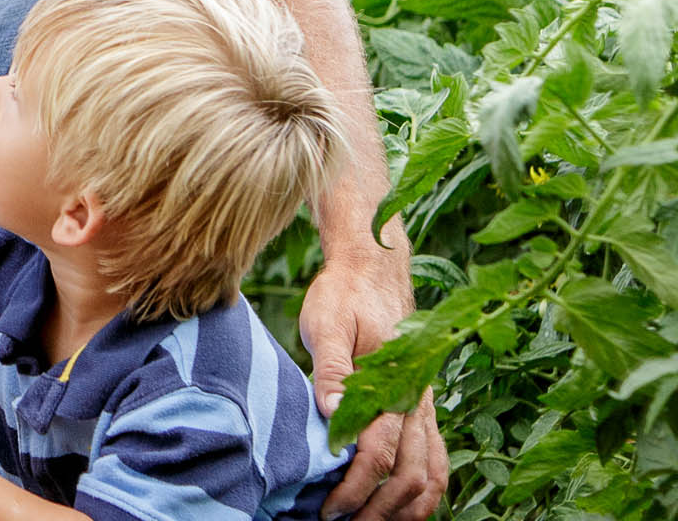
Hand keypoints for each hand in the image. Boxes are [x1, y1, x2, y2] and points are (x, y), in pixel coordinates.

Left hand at [301, 235, 447, 520]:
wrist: (375, 268)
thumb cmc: (344, 294)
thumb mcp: (327, 323)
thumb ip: (331, 370)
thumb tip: (332, 414)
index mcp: (393, 384)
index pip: (380, 454)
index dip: (356, 488)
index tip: (328, 509)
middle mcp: (416, 401)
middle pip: (410, 475)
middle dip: (378, 509)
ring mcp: (424, 407)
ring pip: (432, 474)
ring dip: (405, 508)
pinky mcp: (423, 408)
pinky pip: (437, 460)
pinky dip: (426, 492)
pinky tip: (402, 508)